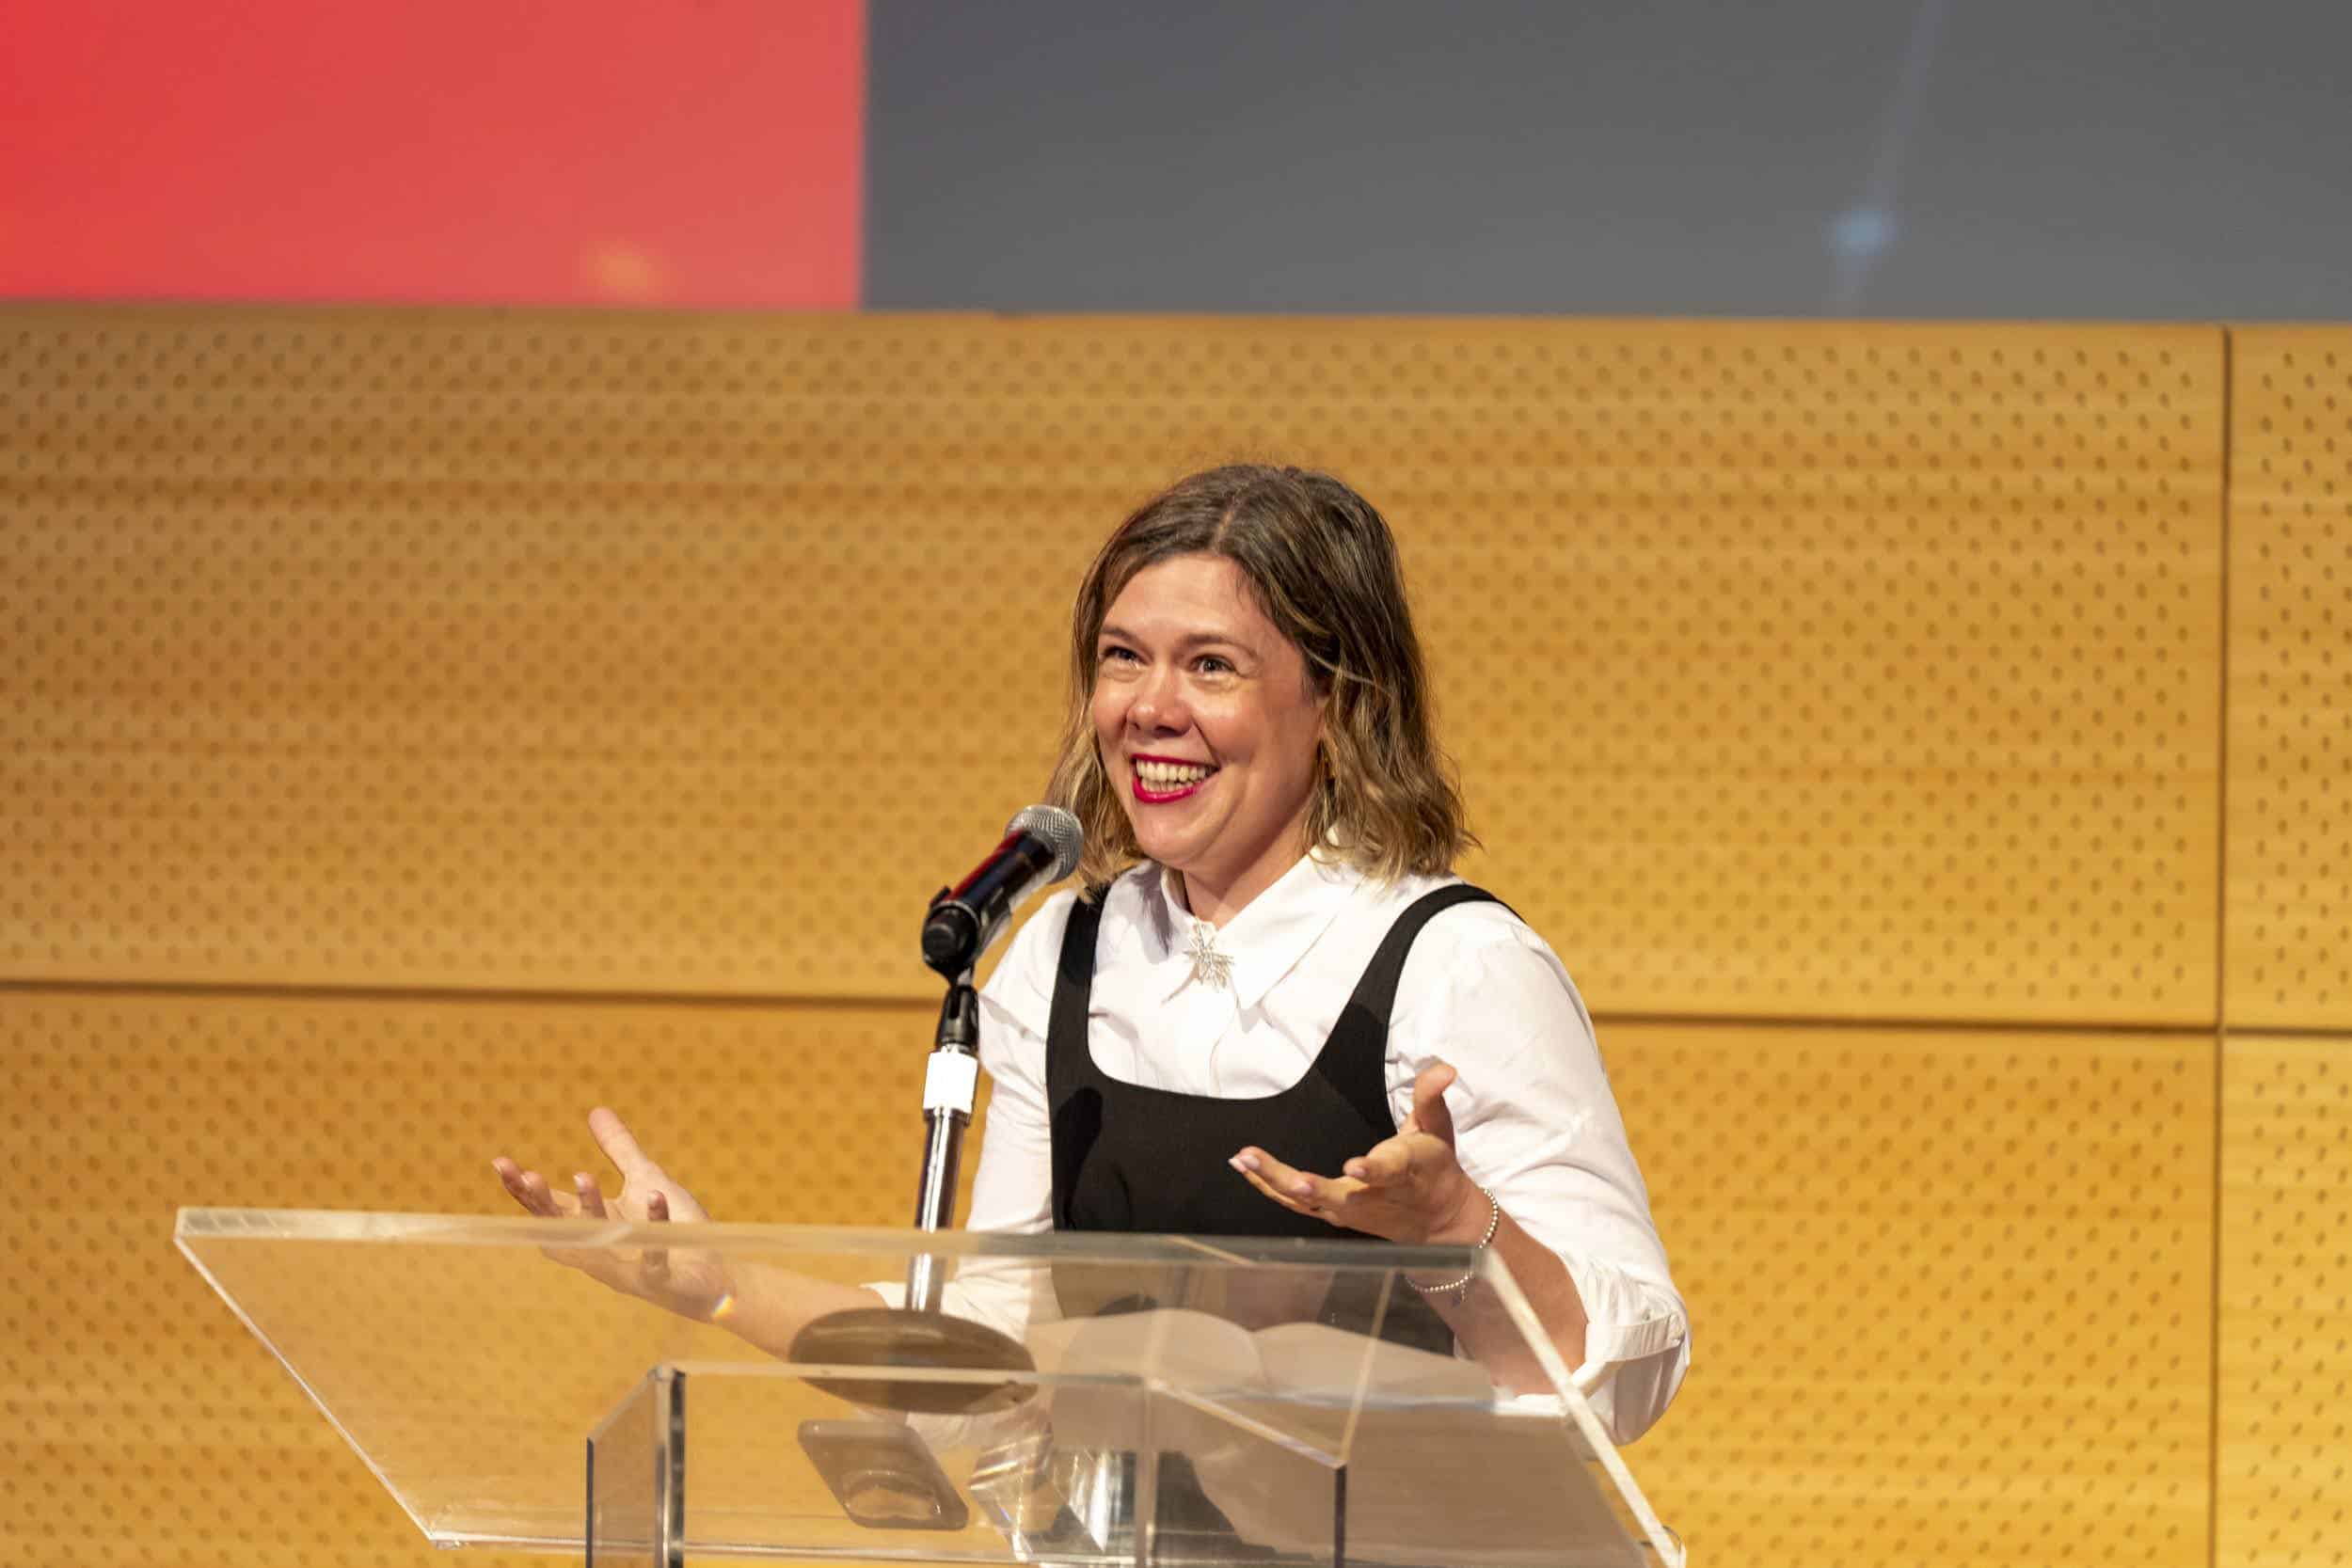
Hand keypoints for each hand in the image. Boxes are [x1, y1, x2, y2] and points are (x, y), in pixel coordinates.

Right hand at [491, 1107, 732, 1320]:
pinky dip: (654, 1222)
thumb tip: (595, 1111)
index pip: (551, 1208)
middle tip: (527, 1175)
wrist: (720, 1276)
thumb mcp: (645, 1179)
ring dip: (590, 1209)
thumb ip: (619, 1150)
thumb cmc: (678, 1231)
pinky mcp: (662, 1275)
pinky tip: (653, 1194)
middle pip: (562, 1227)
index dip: (525, 1190)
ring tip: (583, 1175)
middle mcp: (604, 1248)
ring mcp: (630, 1265)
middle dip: (542, 1203)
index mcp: (596, 1226)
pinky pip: (655, 1251)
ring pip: (600, 1239)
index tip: (500, 1162)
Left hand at [1230, 1062, 1488, 1244]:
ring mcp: (1349, 1210)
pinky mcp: (1333, 1214)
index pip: (1388, 1172)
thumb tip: (1445, 1068)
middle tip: (1267, 1165)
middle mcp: (1372, 1196)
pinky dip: (1268, 1187)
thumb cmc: (1435, 1167)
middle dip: (1301, 1182)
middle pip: (1334, 1194)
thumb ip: (1431, 1096)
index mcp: (1402, 1171)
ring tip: (1243, 1159)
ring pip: (1307, 1200)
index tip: (1354, 1166)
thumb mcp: (1439, 1129)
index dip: (1372, 1171)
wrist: (1439, 1219)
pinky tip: (1244, 1168)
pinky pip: (1296, 1203)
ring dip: (1272, 1181)